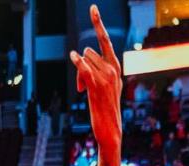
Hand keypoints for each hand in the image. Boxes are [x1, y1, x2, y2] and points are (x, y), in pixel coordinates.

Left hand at [70, 4, 121, 148]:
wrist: (110, 130)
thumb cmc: (104, 110)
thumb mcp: (103, 89)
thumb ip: (96, 73)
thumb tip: (81, 62)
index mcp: (116, 68)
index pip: (105, 41)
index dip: (98, 23)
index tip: (92, 8)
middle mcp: (113, 69)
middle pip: (89, 52)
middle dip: (82, 64)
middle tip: (81, 85)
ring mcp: (107, 77)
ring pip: (85, 60)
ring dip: (79, 72)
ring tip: (82, 90)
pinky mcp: (97, 87)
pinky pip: (84, 68)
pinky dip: (78, 62)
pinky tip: (73, 58)